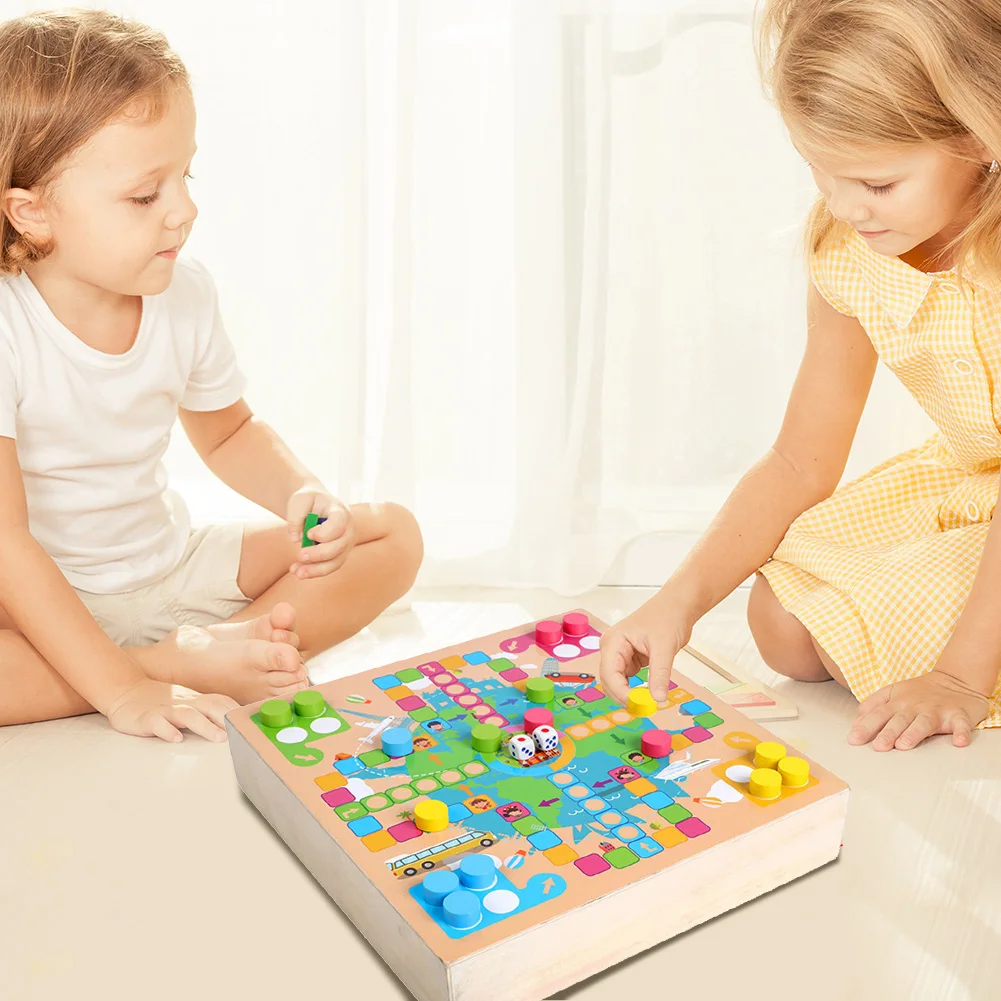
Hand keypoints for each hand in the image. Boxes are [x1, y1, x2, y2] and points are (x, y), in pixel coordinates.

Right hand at [104, 678, 236, 742]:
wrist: (126, 689)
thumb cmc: (162, 699)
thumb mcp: (188, 701)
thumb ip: (209, 708)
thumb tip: (236, 718)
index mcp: (196, 699)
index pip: (221, 701)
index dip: (237, 710)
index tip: (252, 721)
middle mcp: (184, 703)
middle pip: (210, 707)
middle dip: (227, 718)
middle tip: (242, 731)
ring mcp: (165, 710)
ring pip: (188, 716)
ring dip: (205, 726)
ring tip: (219, 738)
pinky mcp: (146, 718)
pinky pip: (157, 723)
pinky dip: (167, 730)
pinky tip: (175, 738)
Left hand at [287, 486, 355, 577]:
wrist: (317, 505)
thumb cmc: (309, 501)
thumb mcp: (300, 500)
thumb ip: (296, 515)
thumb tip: (296, 538)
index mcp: (340, 512)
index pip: (339, 524)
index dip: (325, 533)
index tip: (309, 534)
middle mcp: (348, 530)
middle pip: (339, 546)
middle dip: (320, 554)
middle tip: (300, 555)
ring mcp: (345, 544)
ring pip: (335, 562)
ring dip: (316, 569)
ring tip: (296, 572)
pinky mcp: (338, 555)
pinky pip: (328, 567)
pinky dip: (313, 571)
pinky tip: (297, 571)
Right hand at [598, 593, 693, 704]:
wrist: (678, 606)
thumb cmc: (668, 617)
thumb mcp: (664, 648)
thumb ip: (659, 675)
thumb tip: (657, 699)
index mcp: (613, 641)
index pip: (609, 674)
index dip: (622, 693)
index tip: (640, 705)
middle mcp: (611, 648)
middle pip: (609, 681)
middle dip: (624, 696)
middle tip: (645, 709)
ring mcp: (619, 654)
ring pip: (617, 683)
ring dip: (629, 695)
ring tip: (647, 704)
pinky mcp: (629, 659)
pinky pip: (627, 680)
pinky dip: (635, 690)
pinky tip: (647, 694)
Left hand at [847, 670, 988, 750]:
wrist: (956, 680)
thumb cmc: (919, 692)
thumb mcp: (893, 693)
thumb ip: (874, 705)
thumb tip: (856, 723)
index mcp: (898, 702)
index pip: (879, 714)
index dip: (866, 726)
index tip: (854, 739)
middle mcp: (915, 706)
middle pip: (899, 719)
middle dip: (887, 733)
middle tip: (878, 746)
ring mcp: (937, 710)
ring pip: (924, 722)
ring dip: (914, 733)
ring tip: (904, 745)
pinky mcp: (959, 715)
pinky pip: (961, 724)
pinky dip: (961, 733)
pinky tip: (959, 743)